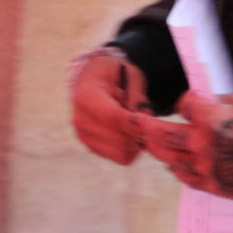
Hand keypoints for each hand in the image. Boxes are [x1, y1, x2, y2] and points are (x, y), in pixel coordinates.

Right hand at [70, 49, 150, 164]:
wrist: (94, 80)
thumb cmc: (115, 75)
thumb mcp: (130, 75)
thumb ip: (137, 97)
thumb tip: (145, 121)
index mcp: (86, 96)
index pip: (113, 117)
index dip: (135, 124)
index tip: (152, 125)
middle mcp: (80, 120)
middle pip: (118, 140)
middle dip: (139, 134)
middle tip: (149, 123)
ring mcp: (84, 136)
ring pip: (121, 153)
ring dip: (136, 143)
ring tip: (138, 126)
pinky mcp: (91, 147)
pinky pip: (120, 158)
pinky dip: (131, 149)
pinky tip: (131, 133)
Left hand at [135, 90, 232, 201]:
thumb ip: (226, 98)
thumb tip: (208, 99)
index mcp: (211, 118)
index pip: (183, 105)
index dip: (187, 101)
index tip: (191, 101)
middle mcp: (201, 144)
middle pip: (160, 133)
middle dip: (143, 125)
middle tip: (134, 121)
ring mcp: (203, 167)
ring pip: (167, 156)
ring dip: (157, 148)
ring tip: (150, 142)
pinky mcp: (210, 185)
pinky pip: (183, 176)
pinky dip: (175, 168)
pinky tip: (174, 162)